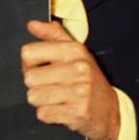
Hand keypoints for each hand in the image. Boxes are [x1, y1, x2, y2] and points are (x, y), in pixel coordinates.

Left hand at [21, 20, 119, 139]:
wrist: (110, 111)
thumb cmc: (88, 80)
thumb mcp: (75, 52)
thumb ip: (52, 35)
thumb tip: (32, 25)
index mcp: (74, 50)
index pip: (28, 53)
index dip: (28, 63)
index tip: (39, 68)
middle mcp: (78, 68)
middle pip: (29, 78)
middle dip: (35, 85)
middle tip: (50, 86)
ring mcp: (79, 91)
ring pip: (33, 96)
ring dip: (41, 100)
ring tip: (56, 98)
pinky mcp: (77, 112)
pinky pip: (43, 113)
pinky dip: (48, 114)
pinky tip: (61, 109)